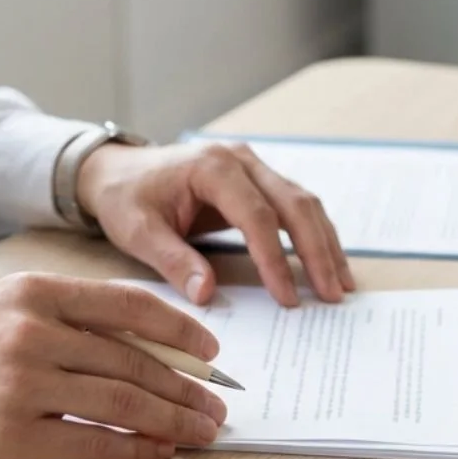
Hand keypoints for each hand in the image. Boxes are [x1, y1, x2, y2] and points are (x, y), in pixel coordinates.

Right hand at [0, 274, 226, 458]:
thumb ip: (64, 316)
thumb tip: (137, 344)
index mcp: (36, 293)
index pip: (130, 306)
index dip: (180, 329)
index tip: (211, 351)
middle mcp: (35, 332)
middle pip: (135, 359)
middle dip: (188, 386)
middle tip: (218, 404)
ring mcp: (24, 384)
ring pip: (123, 400)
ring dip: (172, 419)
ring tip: (201, 432)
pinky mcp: (10, 434)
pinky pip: (91, 443)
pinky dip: (132, 449)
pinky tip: (157, 453)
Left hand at [77, 140, 354, 308]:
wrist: (117, 170)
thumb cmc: (125, 197)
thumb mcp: (137, 232)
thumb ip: (173, 261)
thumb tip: (207, 295)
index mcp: (211, 168)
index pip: (257, 216)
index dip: (275, 259)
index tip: (287, 298)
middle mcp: (240, 160)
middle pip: (294, 204)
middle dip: (316, 251)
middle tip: (331, 294)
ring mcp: (253, 166)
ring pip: (303, 203)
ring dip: (324, 243)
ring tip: (340, 283)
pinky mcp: (257, 180)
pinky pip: (294, 206)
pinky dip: (313, 234)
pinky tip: (326, 262)